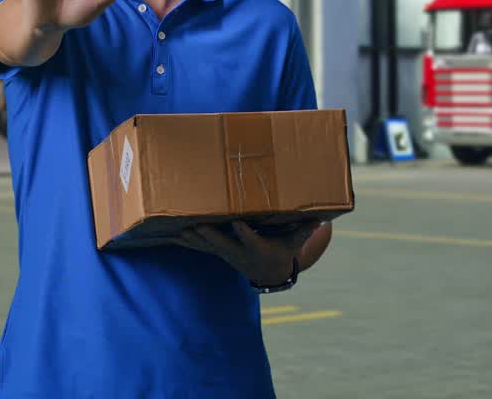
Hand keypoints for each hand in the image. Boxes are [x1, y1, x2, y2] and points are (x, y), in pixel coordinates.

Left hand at [177, 219, 320, 286]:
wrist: (268, 273)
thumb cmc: (282, 251)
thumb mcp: (294, 243)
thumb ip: (303, 230)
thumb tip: (319, 218)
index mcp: (258, 247)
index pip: (251, 239)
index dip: (244, 232)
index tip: (237, 221)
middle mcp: (239, 252)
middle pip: (222, 243)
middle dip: (209, 235)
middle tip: (196, 225)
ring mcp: (226, 252)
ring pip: (207, 246)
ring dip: (192, 239)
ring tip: (178, 229)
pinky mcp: (218, 251)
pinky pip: (199, 246)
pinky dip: (186, 241)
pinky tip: (172, 234)